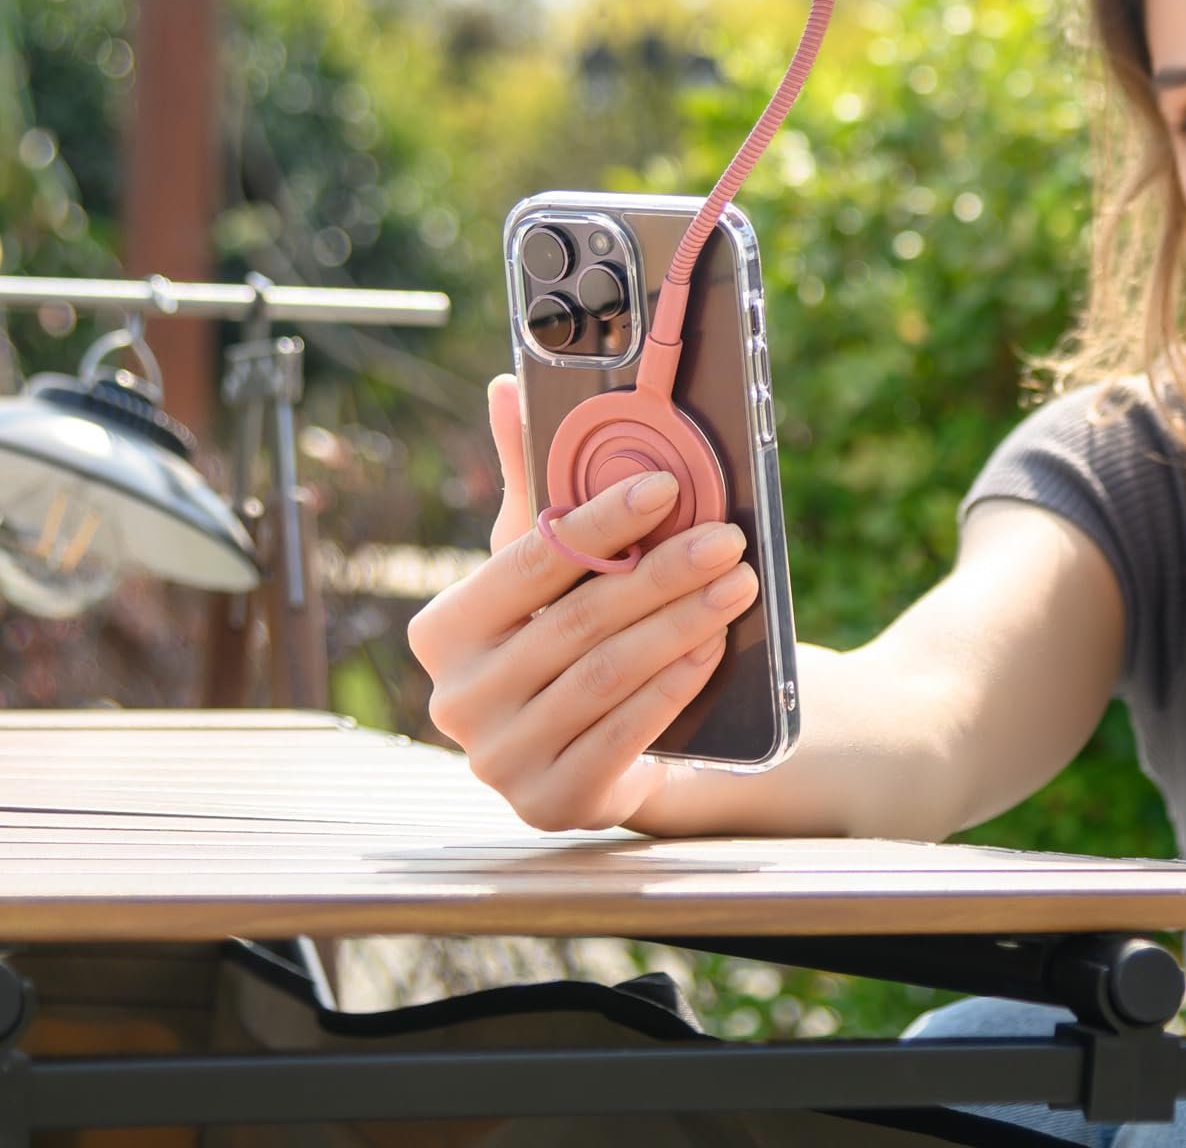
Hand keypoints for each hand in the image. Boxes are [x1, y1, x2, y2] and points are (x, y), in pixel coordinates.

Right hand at [406, 374, 758, 831]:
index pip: (527, 561)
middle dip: (660, 573)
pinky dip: (674, 685)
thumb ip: (530, 482)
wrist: (596, 749)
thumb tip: (507, 385)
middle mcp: (455, 700)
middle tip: (728, 538)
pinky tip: (715, 648)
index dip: (600, 520)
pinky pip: (621, 734)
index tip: (666, 484)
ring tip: (739, 585)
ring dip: (680, 624)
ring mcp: (497, 761)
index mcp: (442, 631)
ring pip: (604, 675)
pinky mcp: (548, 805)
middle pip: (575, 621)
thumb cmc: (567, 634)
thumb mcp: (546, 564)